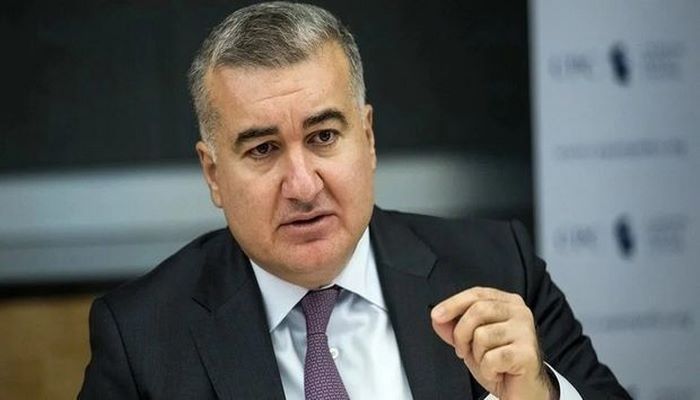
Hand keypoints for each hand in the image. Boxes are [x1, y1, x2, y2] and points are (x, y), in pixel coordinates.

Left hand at [431, 287, 555, 399]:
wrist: (523, 391)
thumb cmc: (500, 364)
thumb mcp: (471, 342)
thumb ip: (454, 328)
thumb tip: (438, 319)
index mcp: (508, 303)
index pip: (477, 294)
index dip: (453, 303)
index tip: (436, 315)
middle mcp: (520, 312)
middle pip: (477, 311)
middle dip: (461, 334)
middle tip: (463, 351)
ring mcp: (526, 331)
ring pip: (482, 335)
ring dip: (477, 355)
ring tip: (488, 363)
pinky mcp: (527, 353)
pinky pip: (491, 358)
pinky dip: (488, 370)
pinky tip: (498, 372)